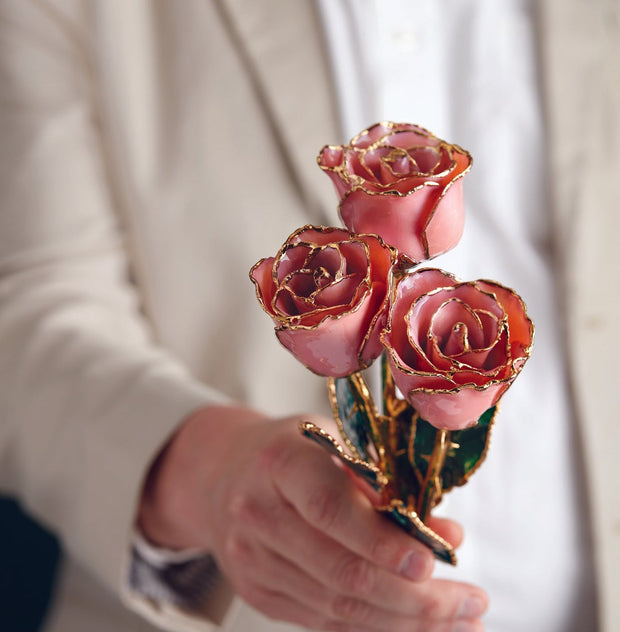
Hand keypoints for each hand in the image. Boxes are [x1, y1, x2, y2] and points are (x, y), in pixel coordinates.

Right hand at [138, 405, 487, 630]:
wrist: (222, 475)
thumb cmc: (289, 450)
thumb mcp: (333, 442)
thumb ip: (385, 484)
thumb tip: (447, 535)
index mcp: (279, 463)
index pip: (328, 507)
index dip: (381, 540)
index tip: (431, 563)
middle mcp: (258, 514)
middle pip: (341, 570)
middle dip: (414, 598)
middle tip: (470, 601)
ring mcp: (253, 560)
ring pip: (338, 606)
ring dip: (406, 622)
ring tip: (459, 620)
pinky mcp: (259, 591)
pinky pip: (324, 620)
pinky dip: (376, 626)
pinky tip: (415, 626)